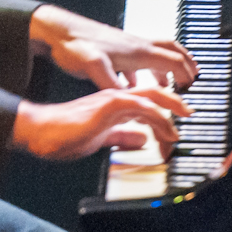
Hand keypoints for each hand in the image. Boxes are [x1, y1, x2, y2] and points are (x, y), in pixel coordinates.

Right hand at [11, 87, 193, 160]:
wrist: (41, 132)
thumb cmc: (64, 135)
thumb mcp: (102, 138)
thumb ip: (121, 136)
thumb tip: (141, 140)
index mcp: (114, 104)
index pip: (146, 101)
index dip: (165, 109)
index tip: (178, 121)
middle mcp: (116, 97)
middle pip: (154, 91)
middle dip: (175, 101)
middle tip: (190, 112)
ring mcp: (112, 99)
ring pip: (151, 95)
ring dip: (171, 109)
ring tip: (181, 123)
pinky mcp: (108, 105)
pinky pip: (139, 106)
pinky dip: (157, 116)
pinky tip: (165, 128)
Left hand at [29, 4, 197, 89]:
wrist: (58, 31)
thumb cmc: (75, 45)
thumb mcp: (94, 68)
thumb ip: (112, 86)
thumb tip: (127, 100)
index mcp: (137, 51)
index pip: (173, 60)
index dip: (186, 74)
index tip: (191, 87)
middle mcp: (135, 46)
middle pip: (171, 50)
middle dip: (185, 63)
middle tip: (193, 77)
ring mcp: (126, 46)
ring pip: (156, 53)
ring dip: (166, 66)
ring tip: (169, 82)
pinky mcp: (114, 50)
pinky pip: (137, 60)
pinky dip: (143, 71)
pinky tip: (134, 83)